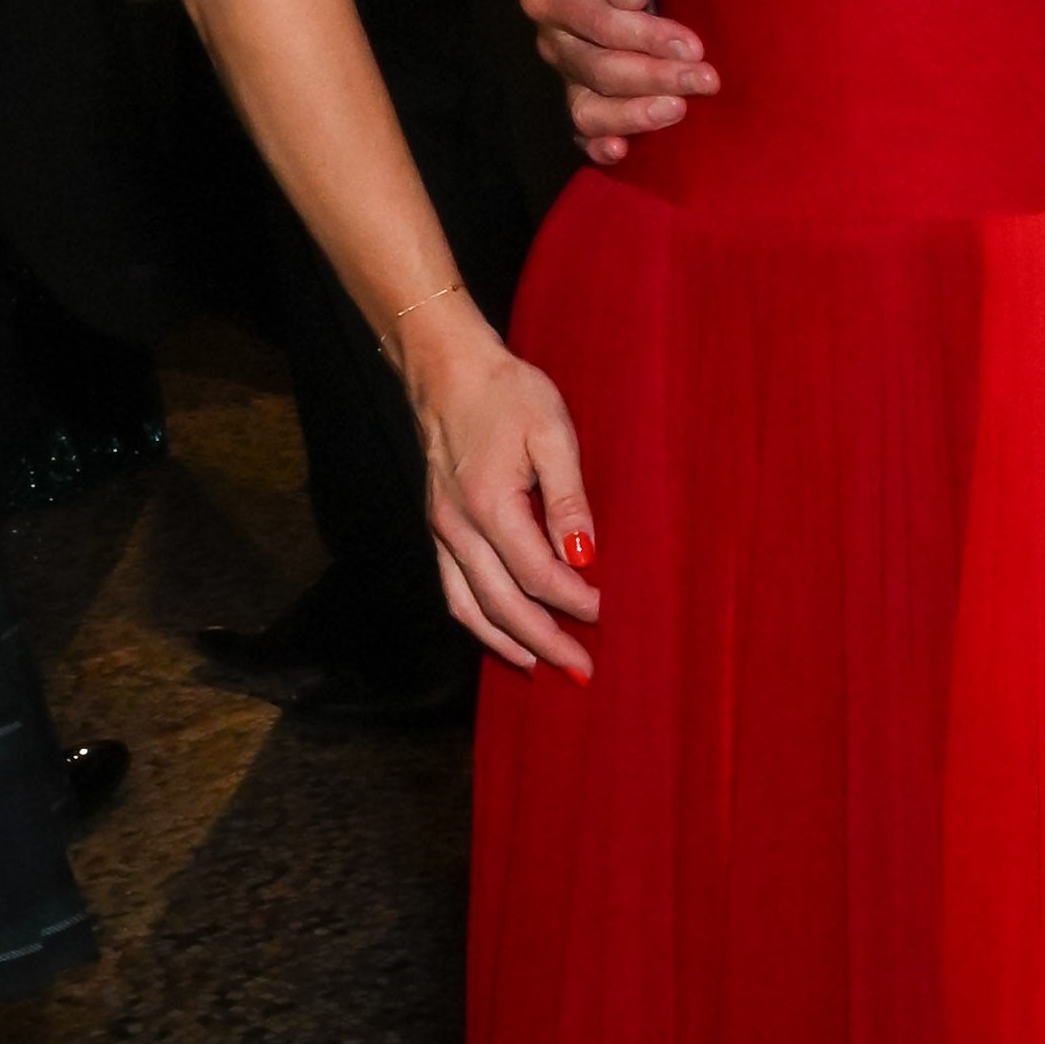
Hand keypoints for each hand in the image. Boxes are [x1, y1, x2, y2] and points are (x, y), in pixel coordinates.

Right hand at [407, 307, 601, 678]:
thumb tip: (584, 554)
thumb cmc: (507, 394)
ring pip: (470, 607)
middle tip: (582, 670)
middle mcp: (458, 527)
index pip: (537, 574)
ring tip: (543, 666)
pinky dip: (478, 619)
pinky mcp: (438, 528)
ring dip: (508, 642)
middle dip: (545, 641)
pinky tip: (502, 631)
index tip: (606, 615)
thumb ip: (569, 497)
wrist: (450, 373)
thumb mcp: (552, 433)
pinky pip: (453, 590)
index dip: (574, 601)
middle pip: (502, 603)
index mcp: (489, 505)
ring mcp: (442, 531)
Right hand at [519, 0, 715, 164]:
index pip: (596, 22)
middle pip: (596, 68)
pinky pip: (583, 129)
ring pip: (586, 107)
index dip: (644, 37)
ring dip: (633, 115)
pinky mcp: (582, 94)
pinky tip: (624, 152)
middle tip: (705, 80)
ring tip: (678, 112)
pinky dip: (600, 145)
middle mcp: (551, 36)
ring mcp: (565, 71)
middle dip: (653, 77)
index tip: (693, 47)